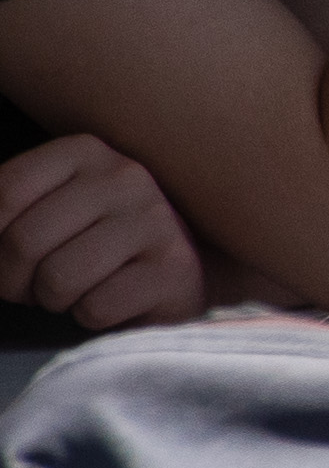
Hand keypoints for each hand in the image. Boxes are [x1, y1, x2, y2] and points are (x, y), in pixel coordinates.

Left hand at [0, 132, 199, 335]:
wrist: (172, 275)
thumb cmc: (92, 243)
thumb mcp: (47, 207)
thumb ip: (2, 208)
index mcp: (84, 151)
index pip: (3, 194)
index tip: (6, 257)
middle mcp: (125, 176)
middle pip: (23, 241)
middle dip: (14, 281)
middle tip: (33, 287)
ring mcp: (156, 222)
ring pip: (57, 279)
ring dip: (53, 300)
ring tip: (74, 292)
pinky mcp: (174, 270)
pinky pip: (96, 307)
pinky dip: (90, 316)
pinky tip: (111, 301)